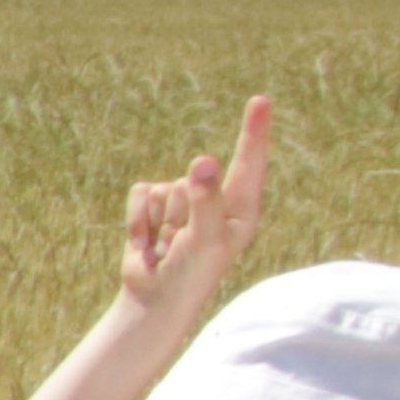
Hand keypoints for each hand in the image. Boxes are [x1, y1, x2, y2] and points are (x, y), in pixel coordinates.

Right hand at [117, 94, 273, 327]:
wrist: (156, 299)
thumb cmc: (193, 275)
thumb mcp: (207, 238)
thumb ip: (207, 199)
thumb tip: (204, 160)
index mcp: (241, 208)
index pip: (249, 163)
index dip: (253, 131)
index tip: (260, 100)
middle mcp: (215, 199)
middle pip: (193, 180)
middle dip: (182, 210)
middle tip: (183, 243)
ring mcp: (183, 201)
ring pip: (165, 186)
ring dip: (159, 220)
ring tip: (167, 247)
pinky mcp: (153, 205)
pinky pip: (142, 192)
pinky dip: (138, 220)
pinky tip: (147, 245)